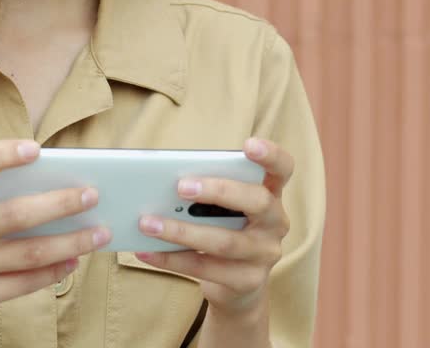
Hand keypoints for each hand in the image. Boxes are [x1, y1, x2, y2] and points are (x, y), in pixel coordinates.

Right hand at [0, 139, 109, 347]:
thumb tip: (45, 187)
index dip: (0, 156)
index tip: (35, 148)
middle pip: (13, 214)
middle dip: (60, 203)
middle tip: (91, 195)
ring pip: (28, 252)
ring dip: (70, 242)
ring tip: (97, 233)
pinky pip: (23, 282)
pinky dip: (53, 271)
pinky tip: (72, 261)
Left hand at [133, 137, 292, 318]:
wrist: (236, 286)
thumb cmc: (224, 230)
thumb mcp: (223, 208)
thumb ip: (207, 193)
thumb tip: (162, 182)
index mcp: (271, 194)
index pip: (282, 169)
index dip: (270, 155)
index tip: (248, 144)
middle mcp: (275, 222)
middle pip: (257, 201)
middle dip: (218, 191)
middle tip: (181, 186)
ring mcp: (265, 254)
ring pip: (224, 241)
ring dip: (181, 232)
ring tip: (147, 223)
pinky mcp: (248, 281)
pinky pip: (205, 269)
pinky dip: (171, 259)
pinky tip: (146, 251)